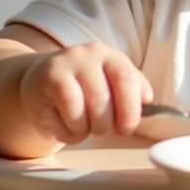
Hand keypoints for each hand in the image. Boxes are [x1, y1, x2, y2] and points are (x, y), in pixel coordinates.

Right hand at [18, 41, 153, 144]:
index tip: (127, 128)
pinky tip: (67, 127)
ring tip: (83, 126)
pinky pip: (62, 122)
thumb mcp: (110, 81)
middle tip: (102, 129)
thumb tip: (148, 100)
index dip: (130, 109)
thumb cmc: (84, 86)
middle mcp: (85, 56)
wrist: (41, 82)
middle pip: (102, 100)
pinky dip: (69, 134)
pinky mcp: (43, 86)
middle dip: (106, 125)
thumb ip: (132, 87)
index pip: (126, 79)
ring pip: (81, 114)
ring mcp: (61, 68)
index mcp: (108, 55)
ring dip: (86, 130)